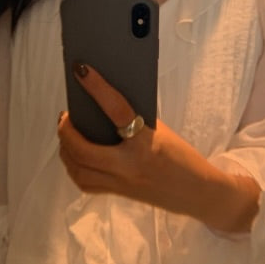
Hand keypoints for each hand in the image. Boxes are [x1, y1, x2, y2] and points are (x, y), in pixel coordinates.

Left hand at [57, 63, 259, 232]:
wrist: (198, 193)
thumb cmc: (182, 158)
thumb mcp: (161, 133)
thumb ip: (135, 121)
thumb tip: (104, 105)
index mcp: (146, 145)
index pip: (117, 110)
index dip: (97, 88)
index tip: (82, 70)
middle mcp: (129, 167)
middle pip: (82, 150)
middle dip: (66, 131)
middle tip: (66, 116)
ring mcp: (121, 183)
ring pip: (78, 169)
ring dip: (66, 150)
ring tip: (67, 134)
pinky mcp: (118, 193)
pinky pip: (85, 182)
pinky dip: (75, 166)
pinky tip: (75, 155)